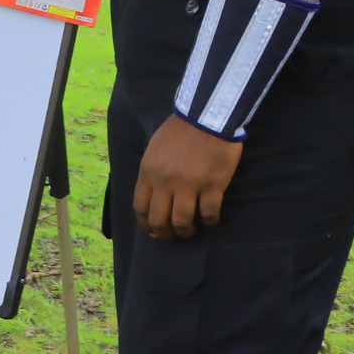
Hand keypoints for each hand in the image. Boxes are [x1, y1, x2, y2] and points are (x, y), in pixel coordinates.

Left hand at [134, 114, 243, 239]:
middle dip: (164, 234)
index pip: (140, 207)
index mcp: (148, 173)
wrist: (205, 116)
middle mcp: (165, 182)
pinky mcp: (213, 185)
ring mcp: (189, 185)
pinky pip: (209, 213)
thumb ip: (151, 173)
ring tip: (191, 232)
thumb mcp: (153, 150)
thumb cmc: (179, 132)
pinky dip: (209, 222)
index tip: (152, 231)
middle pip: (159, 220)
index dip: (145, 224)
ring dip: (186, 232)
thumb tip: (152, 197)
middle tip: (172, 237)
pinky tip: (210, 221)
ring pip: (183, 222)